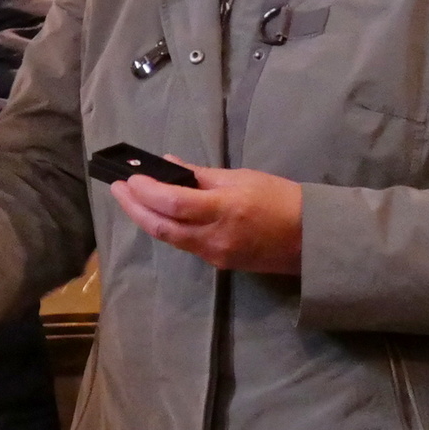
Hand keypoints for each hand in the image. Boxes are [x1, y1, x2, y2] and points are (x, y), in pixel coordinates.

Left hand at [110, 161, 303, 272]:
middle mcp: (214, 236)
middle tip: (117, 189)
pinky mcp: (219, 264)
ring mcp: (215, 254)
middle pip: (161, 226)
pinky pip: (185, 244)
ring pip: (170, 238)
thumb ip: (202, 175)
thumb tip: (169, 165)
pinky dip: (168, 227)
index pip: (173, 203)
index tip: (130, 178)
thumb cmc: (280, 199)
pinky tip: (158, 214)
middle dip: (134, 207)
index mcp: (223, 209)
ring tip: (131, 199)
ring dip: (146, 218)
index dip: (146, 191)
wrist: (311, 239)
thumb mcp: (242, 178)